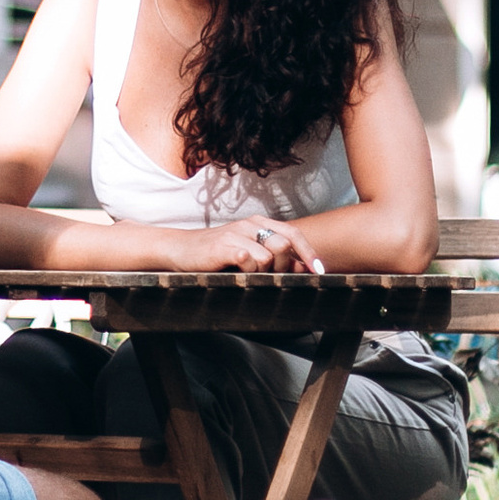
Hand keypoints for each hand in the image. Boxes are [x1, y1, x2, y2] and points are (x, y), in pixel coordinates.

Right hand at [178, 218, 320, 273]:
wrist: (179, 249)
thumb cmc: (215, 254)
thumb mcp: (248, 253)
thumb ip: (274, 257)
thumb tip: (302, 266)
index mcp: (258, 224)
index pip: (293, 234)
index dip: (308, 253)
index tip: (319, 271)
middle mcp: (249, 225)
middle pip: (284, 245)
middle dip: (282, 266)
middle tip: (267, 275)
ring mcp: (236, 233)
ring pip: (268, 256)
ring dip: (262, 271)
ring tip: (245, 272)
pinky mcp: (223, 246)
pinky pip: (249, 260)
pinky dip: (247, 270)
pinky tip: (235, 270)